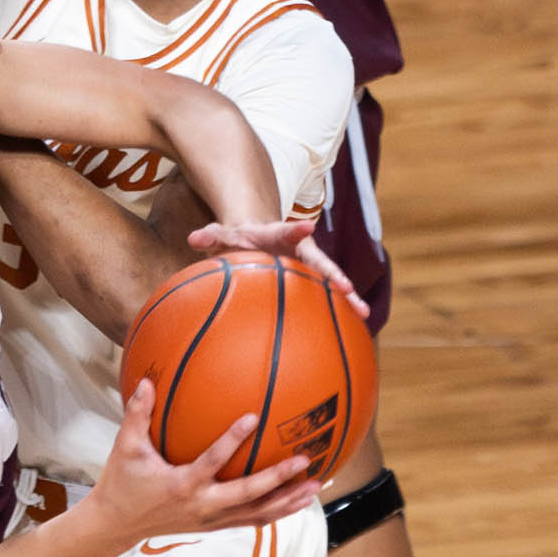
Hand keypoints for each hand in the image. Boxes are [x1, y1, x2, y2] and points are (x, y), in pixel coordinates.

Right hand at [82, 379, 320, 549]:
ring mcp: (211, 519)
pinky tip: (295, 502)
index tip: (253, 418)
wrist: (118, 524)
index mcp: (181, 484)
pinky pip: (252, 520)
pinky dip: (276, 511)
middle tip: (304, 461)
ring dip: (287, 501)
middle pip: (248, 495)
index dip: (232, 440)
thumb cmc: (122, 482)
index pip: (212, 461)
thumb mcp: (126, 446)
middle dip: (279, 479)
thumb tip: (147, 380)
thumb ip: (137, 413)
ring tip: (314, 486)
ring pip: (257, 514)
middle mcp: (202, 506)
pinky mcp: (214, 525)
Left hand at [188, 221, 370, 321]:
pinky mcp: (311, 281)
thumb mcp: (223, 233)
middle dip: (335, 275)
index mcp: (277, 235)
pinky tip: (355, 329)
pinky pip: (327, 296)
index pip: (286, 231)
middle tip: (349, 288)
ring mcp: (308, 266)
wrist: (256, 234)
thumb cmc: (239, 237)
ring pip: (331, 281)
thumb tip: (193, 238)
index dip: (296, 229)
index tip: (309, 227)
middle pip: (320, 261)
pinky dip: (340, 309)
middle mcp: (299, 250)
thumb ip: (211, 235)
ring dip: (348, 297)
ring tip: (364, 314)